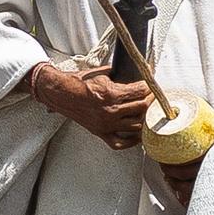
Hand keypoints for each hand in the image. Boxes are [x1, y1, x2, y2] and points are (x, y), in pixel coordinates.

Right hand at [26, 60, 151, 146]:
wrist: (60, 93)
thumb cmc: (78, 82)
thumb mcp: (101, 73)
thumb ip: (119, 74)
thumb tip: (134, 72)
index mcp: (111, 94)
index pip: (140, 91)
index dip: (149, 87)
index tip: (152, 84)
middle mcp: (110, 111)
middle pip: (141, 108)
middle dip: (150, 100)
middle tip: (153, 96)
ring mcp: (106, 124)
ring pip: (136, 126)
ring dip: (144, 118)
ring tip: (148, 112)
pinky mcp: (100, 132)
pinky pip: (120, 143)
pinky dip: (131, 141)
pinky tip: (138, 135)